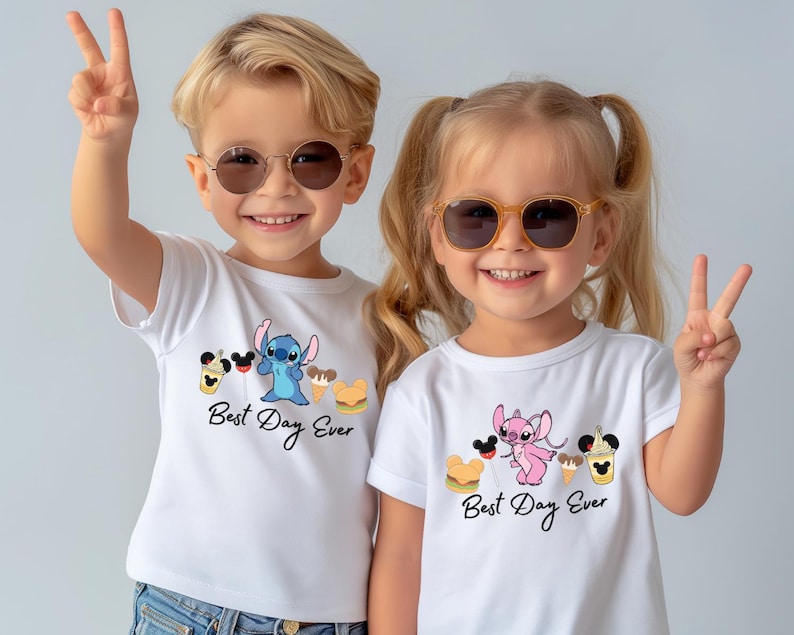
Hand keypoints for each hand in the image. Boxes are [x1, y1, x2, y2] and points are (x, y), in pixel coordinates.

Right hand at [66, 9, 137, 140]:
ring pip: (79, 79)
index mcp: (120, 72)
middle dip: (79, 30)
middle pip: (88, 47)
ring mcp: (88, 80)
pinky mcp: (76, 92)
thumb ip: (116, 107)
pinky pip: (75, 94)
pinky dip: (82, 105)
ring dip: (87, 96)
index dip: (116, 30)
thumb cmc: (123, 119)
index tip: (114, 12)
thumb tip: (98, 103)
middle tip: (71, 14)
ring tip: (96, 107)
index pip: (119, 48)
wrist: (109, 133)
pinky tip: (89, 110)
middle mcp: (102, 72)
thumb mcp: (127, 113)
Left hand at [674, 254, 751, 389]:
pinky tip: (710, 358)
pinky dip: (716, 353)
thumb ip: (692, 337)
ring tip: (703, 353)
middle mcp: (713, 319)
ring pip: (724, 327)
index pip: (699, 292)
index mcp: (697, 316)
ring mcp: (726, 331)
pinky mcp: (734, 343)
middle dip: (737, 282)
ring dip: (711, 343)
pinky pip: (727, 343)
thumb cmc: (687, 359)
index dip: (700, 275)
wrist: (698, 379)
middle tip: (747, 266)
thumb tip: (711, 335)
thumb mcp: (680, 346)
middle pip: (727, 299)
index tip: (701, 257)